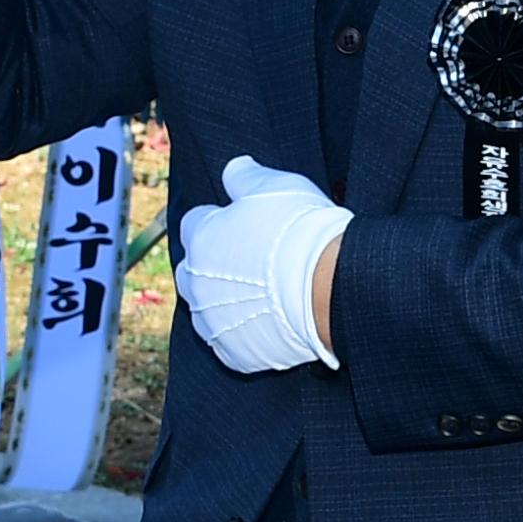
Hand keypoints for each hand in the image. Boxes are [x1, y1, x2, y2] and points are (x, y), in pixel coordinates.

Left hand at [178, 157, 351, 374]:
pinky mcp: (233, 353)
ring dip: (225, 302)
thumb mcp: (276, 186)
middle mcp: (196, 281)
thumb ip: (246, 177)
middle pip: (193, 270)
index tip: (242, 227)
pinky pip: (230, 343)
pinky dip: (244, 335)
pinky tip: (268, 323)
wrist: (329, 286)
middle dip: (213, 265)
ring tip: (261, 296)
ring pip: (208, 310)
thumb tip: (234, 168)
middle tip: (250, 263)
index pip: (195, 223)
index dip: (219, 223)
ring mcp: (213, 321)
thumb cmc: (302, 231)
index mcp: (201, 237)